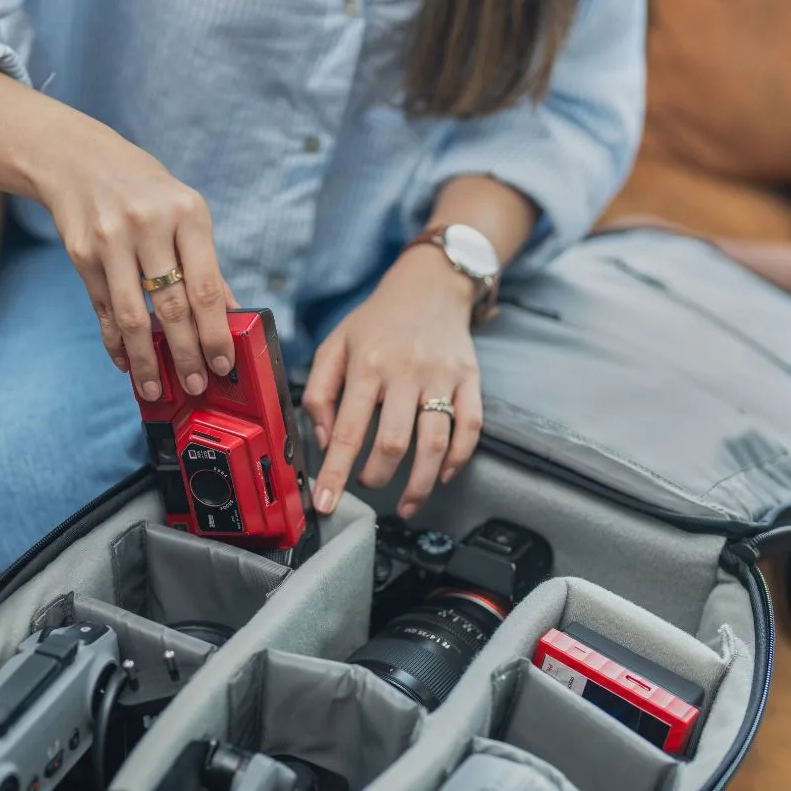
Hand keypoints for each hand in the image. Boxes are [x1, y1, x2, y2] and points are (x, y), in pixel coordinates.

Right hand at [34, 127, 234, 399]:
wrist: (78, 159)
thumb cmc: (144, 190)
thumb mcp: (185, 212)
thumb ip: (206, 264)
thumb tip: (230, 317)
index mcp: (187, 213)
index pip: (206, 286)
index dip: (215, 333)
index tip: (223, 364)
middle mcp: (149, 225)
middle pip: (171, 307)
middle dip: (185, 354)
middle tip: (194, 385)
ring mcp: (111, 240)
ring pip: (132, 317)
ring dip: (146, 360)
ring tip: (155, 388)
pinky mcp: (82, 254)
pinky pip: (104, 310)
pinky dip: (115, 341)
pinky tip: (127, 361)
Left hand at [302, 248, 484, 519]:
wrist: (430, 285)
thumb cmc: (377, 322)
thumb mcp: (334, 345)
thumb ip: (319, 392)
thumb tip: (324, 441)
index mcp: (367, 364)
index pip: (348, 431)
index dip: (336, 473)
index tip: (327, 504)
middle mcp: (406, 372)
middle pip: (393, 443)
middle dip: (377, 478)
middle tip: (366, 486)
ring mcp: (442, 377)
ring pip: (435, 443)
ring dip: (420, 484)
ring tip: (406, 505)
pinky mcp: (470, 379)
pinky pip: (471, 427)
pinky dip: (458, 459)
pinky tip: (442, 475)